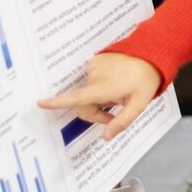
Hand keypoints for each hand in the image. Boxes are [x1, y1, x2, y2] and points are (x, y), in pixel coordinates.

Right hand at [38, 52, 161, 139]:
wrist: (150, 53)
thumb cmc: (145, 81)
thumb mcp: (138, 105)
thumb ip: (121, 122)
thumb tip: (105, 137)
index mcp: (103, 88)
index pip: (77, 98)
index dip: (57, 102)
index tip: (40, 103)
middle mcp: (94, 77)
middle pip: (84, 103)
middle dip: (96, 112)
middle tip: (115, 111)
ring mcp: (94, 66)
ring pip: (89, 92)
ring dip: (100, 97)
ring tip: (119, 90)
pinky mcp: (95, 60)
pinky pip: (92, 80)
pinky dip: (100, 85)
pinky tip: (116, 80)